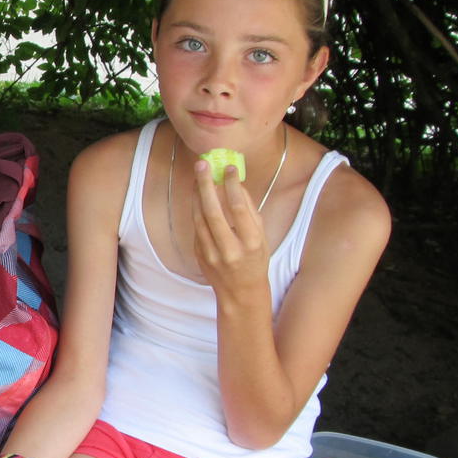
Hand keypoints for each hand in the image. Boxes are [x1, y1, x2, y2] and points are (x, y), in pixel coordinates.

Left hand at [191, 159, 270, 298]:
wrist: (240, 293)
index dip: (232, 185)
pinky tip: (198, 195)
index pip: (238, 208)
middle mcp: (229, 249)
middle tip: (202, 164)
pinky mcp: (198, 254)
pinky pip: (197, 226)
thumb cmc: (256, 261)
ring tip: (199, 175)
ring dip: (197, 194)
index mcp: (250, 243)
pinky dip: (196, 208)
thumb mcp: (261, 238)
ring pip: (199, 217)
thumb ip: (250, 212)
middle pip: (212, 211)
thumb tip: (236, 184)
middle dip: (206, 185)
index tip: (228, 168)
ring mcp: (211, 253)